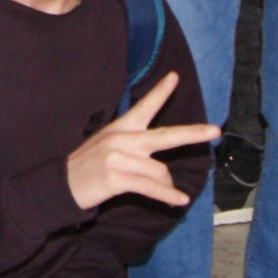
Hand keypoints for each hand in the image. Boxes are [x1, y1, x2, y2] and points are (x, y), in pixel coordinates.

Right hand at [64, 72, 222, 210]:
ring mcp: (120, 158)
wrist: (62, 184)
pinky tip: (180, 201)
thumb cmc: (90, 165)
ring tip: (166, 192)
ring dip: (166, 185)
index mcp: (122, 128)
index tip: (175, 77)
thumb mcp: (109, 146)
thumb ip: (135, 149)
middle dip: (193, 133)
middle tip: (215, 130)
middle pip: (166, 136)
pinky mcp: (117, 178)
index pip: (145, 107)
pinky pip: (151, 188)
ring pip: (160, 171)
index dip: (161, 92)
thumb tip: (166, 170)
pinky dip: (168, 196)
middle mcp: (123, 139)